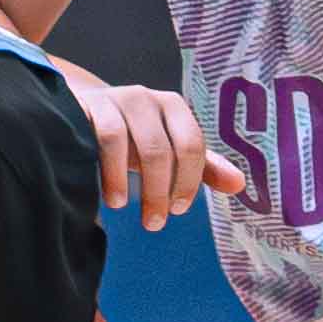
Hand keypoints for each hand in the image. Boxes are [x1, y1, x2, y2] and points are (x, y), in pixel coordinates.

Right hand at [76, 75, 245, 231]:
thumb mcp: (167, 151)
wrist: (82, 115)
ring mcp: (115, 100)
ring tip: (122, 207)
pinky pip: (103, 137)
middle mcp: (146, 98)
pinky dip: (110, 171)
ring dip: (127, 181)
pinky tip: (110, 195)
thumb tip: (240, 185)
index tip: (179, 209)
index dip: (188, 182)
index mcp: (173, 107)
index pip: (191, 145)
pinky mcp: (88, 107)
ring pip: (130, 143)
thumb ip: (201, 168)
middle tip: (153, 223)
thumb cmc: (131, 137)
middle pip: (161, 149)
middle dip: (159, 191)